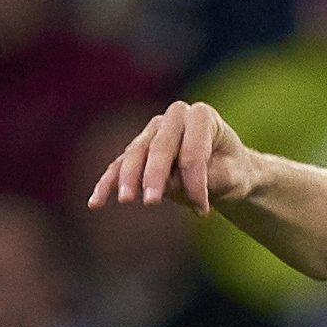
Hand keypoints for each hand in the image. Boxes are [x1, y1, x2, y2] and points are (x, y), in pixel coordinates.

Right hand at [86, 100, 265, 215]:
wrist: (226, 169)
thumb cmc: (230, 171)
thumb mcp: (229, 176)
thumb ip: (204, 178)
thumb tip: (168, 183)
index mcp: (202, 116)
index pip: (193, 149)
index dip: (195, 180)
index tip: (202, 210)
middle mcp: (174, 117)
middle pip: (160, 147)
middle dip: (155, 175)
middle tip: (152, 201)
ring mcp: (153, 131)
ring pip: (135, 154)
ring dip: (128, 178)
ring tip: (126, 200)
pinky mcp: (138, 150)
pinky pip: (119, 166)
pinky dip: (108, 184)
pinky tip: (96, 202)